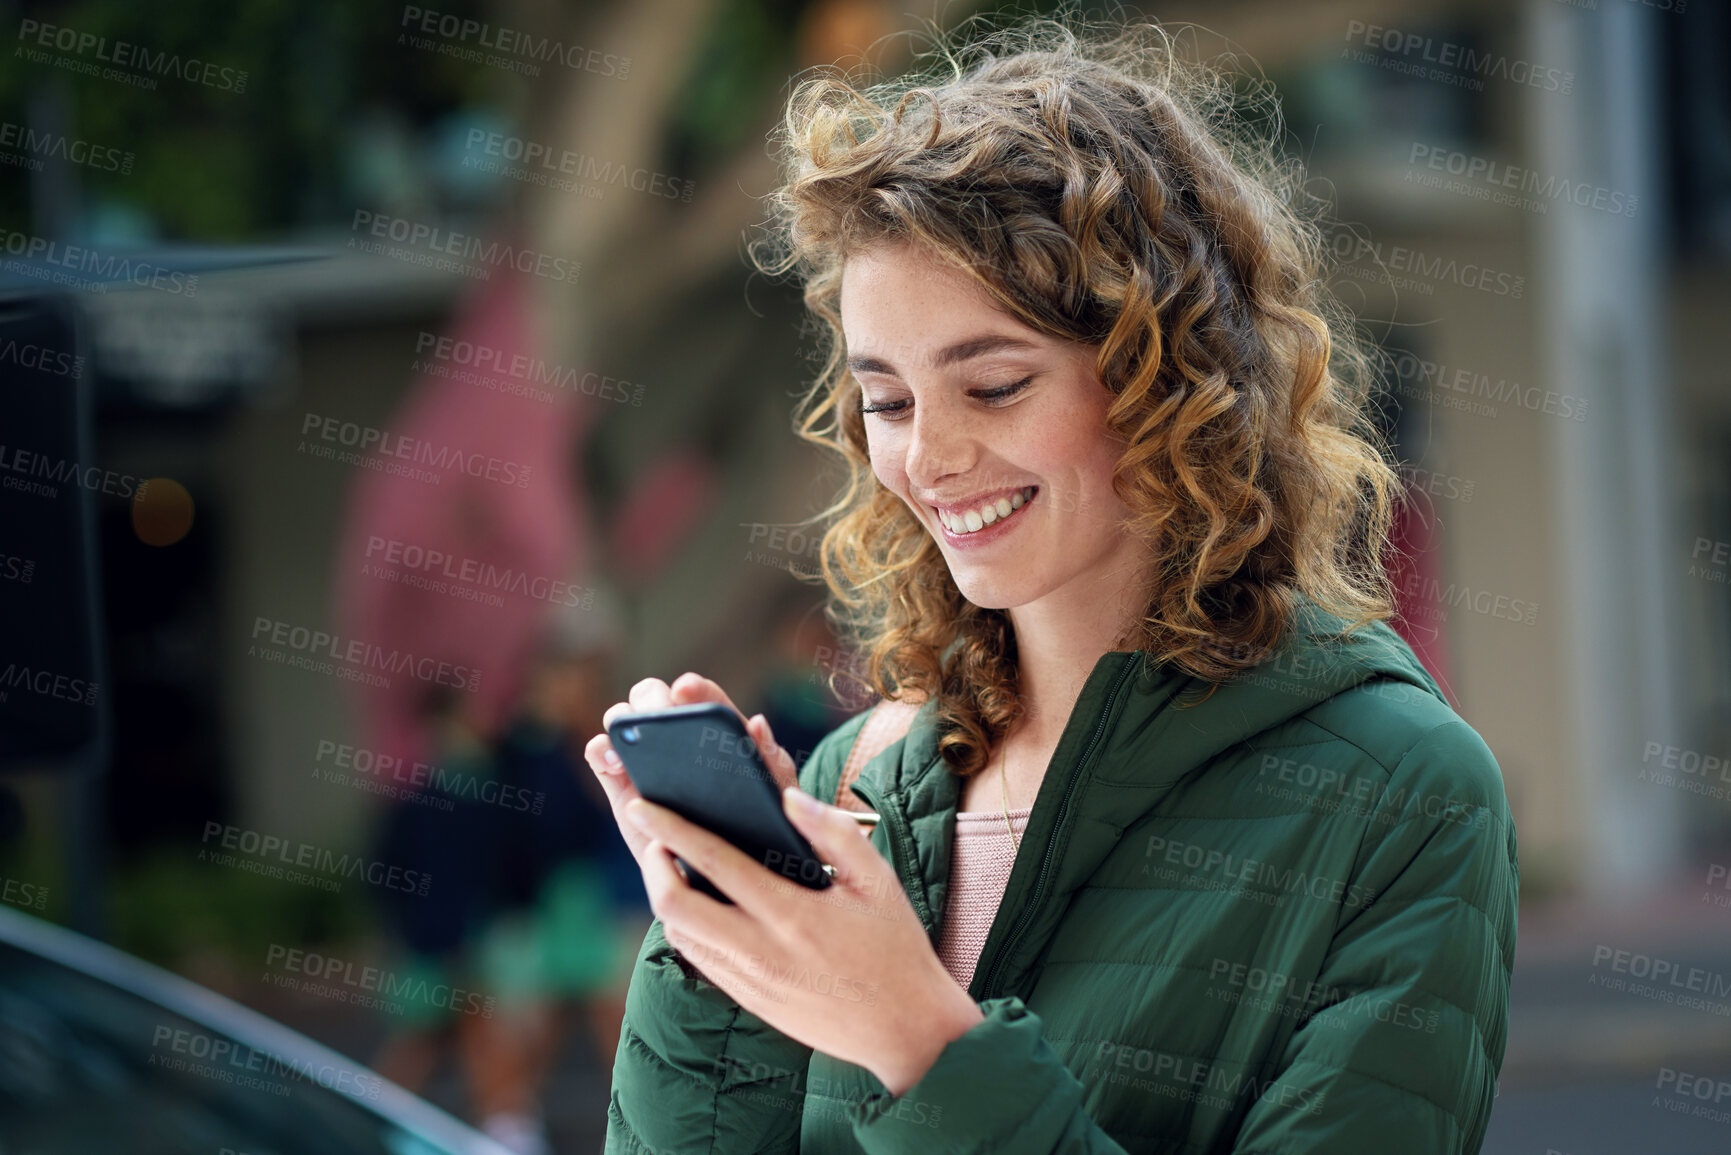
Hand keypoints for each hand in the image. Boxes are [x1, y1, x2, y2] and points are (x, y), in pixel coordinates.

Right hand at [582, 671, 800, 872]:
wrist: (722, 877)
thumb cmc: (757, 826)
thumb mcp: (773, 794)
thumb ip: (770, 762)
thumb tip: (757, 724)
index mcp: (717, 729)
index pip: (704, 696)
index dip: (695, 689)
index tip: (687, 690)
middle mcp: (675, 734)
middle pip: (655, 696)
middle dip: (654, 698)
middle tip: (659, 713)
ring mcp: (644, 757)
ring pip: (623, 718)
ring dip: (623, 718)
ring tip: (631, 734)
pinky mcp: (618, 783)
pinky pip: (600, 754)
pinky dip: (601, 749)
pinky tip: (613, 761)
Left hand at [623, 785, 983, 1095]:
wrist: (906, 1030)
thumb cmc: (895, 946)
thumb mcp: (878, 881)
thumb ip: (833, 831)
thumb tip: (787, 795)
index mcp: (792, 913)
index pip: (715, 861)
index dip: (671, 830)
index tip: (644, 805)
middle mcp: (761, 950)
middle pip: (675, 905)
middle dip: (652, 864)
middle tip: (654, 837)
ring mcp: (750, 980)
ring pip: (679, 935)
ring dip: (664, 896)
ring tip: (671, 867)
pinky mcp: (749, 999)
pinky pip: (699, 959)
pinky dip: (686, 927)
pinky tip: (699, 906)